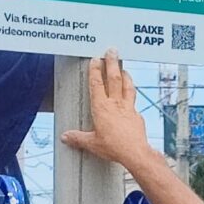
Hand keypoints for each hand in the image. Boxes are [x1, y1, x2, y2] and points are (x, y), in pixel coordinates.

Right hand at [58, 54, 155, 170]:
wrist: (134, 152)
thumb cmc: (114, 147)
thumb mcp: (92, 143)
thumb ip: (78, 138)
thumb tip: (66, 137)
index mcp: (101, 108)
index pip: (97, 84)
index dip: (95, 70)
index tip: (95, 59)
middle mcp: (116, 104)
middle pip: (114, 78)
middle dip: (112, 63)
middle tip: (112, 51)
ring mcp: (128, 108)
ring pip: (127, 86)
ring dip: (125, 75)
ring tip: (124, 68)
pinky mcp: (137, 116)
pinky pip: (134, 102)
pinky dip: (132, 97)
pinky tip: (131, 99)